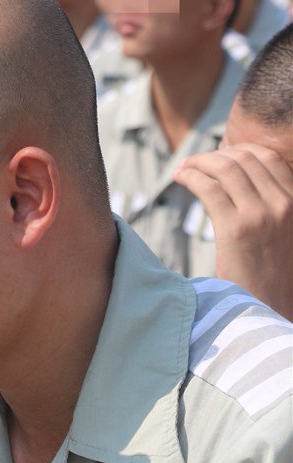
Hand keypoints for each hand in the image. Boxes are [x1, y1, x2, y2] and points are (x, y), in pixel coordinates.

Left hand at [174, 143, 292, 319]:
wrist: (270, 312)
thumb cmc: (269, 280)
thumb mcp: (280, 235)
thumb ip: (268, 209)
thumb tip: (235, 187)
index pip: (268, 157)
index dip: (239, 151)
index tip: (219, 157)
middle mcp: (282, 204)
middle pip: (244, 158)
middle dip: (215, 154)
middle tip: (195, 163)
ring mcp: (260, 215)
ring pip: (225, 167)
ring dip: (198, 162)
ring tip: (183, 169)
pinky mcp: (235, 230)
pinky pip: (209, 189)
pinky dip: (191, 176)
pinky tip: (180, 178)